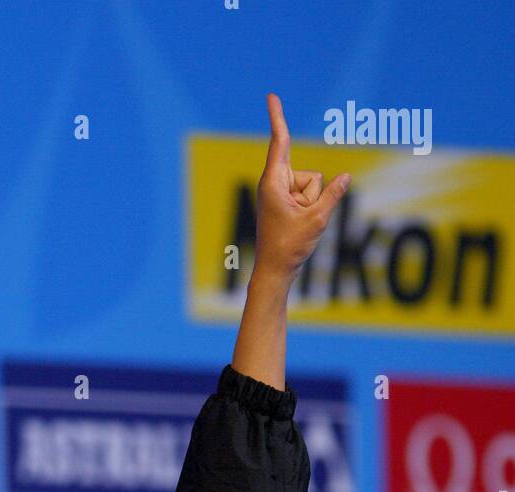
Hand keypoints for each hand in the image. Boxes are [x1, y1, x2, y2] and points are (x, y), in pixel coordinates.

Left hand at [253, 93, 350, 281]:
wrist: (275, 270)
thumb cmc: (289, 246)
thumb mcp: (317, 219)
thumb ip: (333, 195)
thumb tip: (346, 176)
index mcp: (273, 182)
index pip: (279, 143)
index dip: (278, 118)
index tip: (272, 95)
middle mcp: (274, 183)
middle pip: (310, 175)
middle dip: (312, 196)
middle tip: (297, 221)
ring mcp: (280, 193)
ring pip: (312, 186)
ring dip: (311, 206)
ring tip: (295, 225)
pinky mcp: (286, 201)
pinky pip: (309, 196)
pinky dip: (310, 209)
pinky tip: (297, 226)